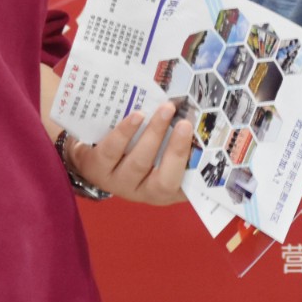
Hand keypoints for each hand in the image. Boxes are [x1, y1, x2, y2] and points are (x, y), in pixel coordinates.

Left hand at [67, 103, 195, 205]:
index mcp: (162, 190)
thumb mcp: (156, 150)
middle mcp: (141, 191)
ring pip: (139, 163)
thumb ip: (176, 141)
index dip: (201, 180)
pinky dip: (126, 132)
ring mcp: (117, 181)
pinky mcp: (95, 167)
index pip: (186, 189)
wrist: (88, 151)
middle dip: (177, 151)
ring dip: (155, 134)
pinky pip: (111, 151)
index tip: (212, 155)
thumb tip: (199, 116)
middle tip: (186, 123)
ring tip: (166, 109)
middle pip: (163, 180)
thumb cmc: (132, 147)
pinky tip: (137, 116)